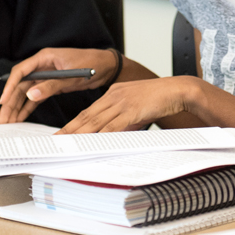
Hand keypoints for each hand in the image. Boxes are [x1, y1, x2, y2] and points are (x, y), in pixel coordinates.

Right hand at [0, 48, 118, 123]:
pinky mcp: (50, 85)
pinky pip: (35, 97)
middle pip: (20, 85)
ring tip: (7, 122)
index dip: (10, 86)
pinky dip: (28, 107)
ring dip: (16, 107)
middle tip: (2, 119)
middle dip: (10, 102)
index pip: (21, 71)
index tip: (3, 100)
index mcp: (44, 57)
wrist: (106, 66)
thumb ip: (51, 85)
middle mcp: (41, 66)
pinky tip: (20, 118)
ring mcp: (45, 76)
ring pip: (26, 93)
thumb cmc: (91, 64)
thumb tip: (31, 95)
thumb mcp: (71, 76)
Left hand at [58, 76, 201, 132]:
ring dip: (80, 134)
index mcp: (113, 93)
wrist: (177, 89)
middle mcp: (114, 96)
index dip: (73, 123)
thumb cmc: (160, 98)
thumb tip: (113, 135)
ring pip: (96, 121)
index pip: (88, 111)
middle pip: (87, 115)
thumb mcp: (136, 106)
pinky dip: (101, 135)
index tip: (62, 133)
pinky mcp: (132, 110)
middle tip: (56, 140)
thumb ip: (124, 118)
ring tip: (67, 144)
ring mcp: (122, 103)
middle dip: (70, 129)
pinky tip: (93, 142)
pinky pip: (113, 126)